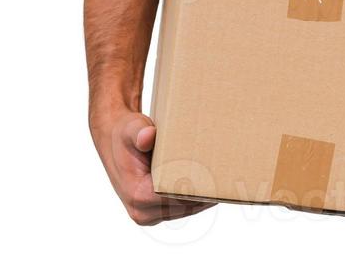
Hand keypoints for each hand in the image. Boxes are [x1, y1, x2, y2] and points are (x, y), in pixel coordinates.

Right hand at [90, 108, 215, 225]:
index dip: (200, 187)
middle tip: (229, 177)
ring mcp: (147, 215)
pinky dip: (196, 198)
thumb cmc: (126, 133)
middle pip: (186, 206)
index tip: (220, 177)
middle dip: (206, 192)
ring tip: (224, 180)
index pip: (179, 198)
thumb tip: (148, 137)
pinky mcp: (154, 213)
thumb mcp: (132, 128)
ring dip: (203, 197)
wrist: (114, 141)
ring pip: (187, 209)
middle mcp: (141, 211)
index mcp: (137, 195)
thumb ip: (140, 132)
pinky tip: (210, 183)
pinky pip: (182, 209)